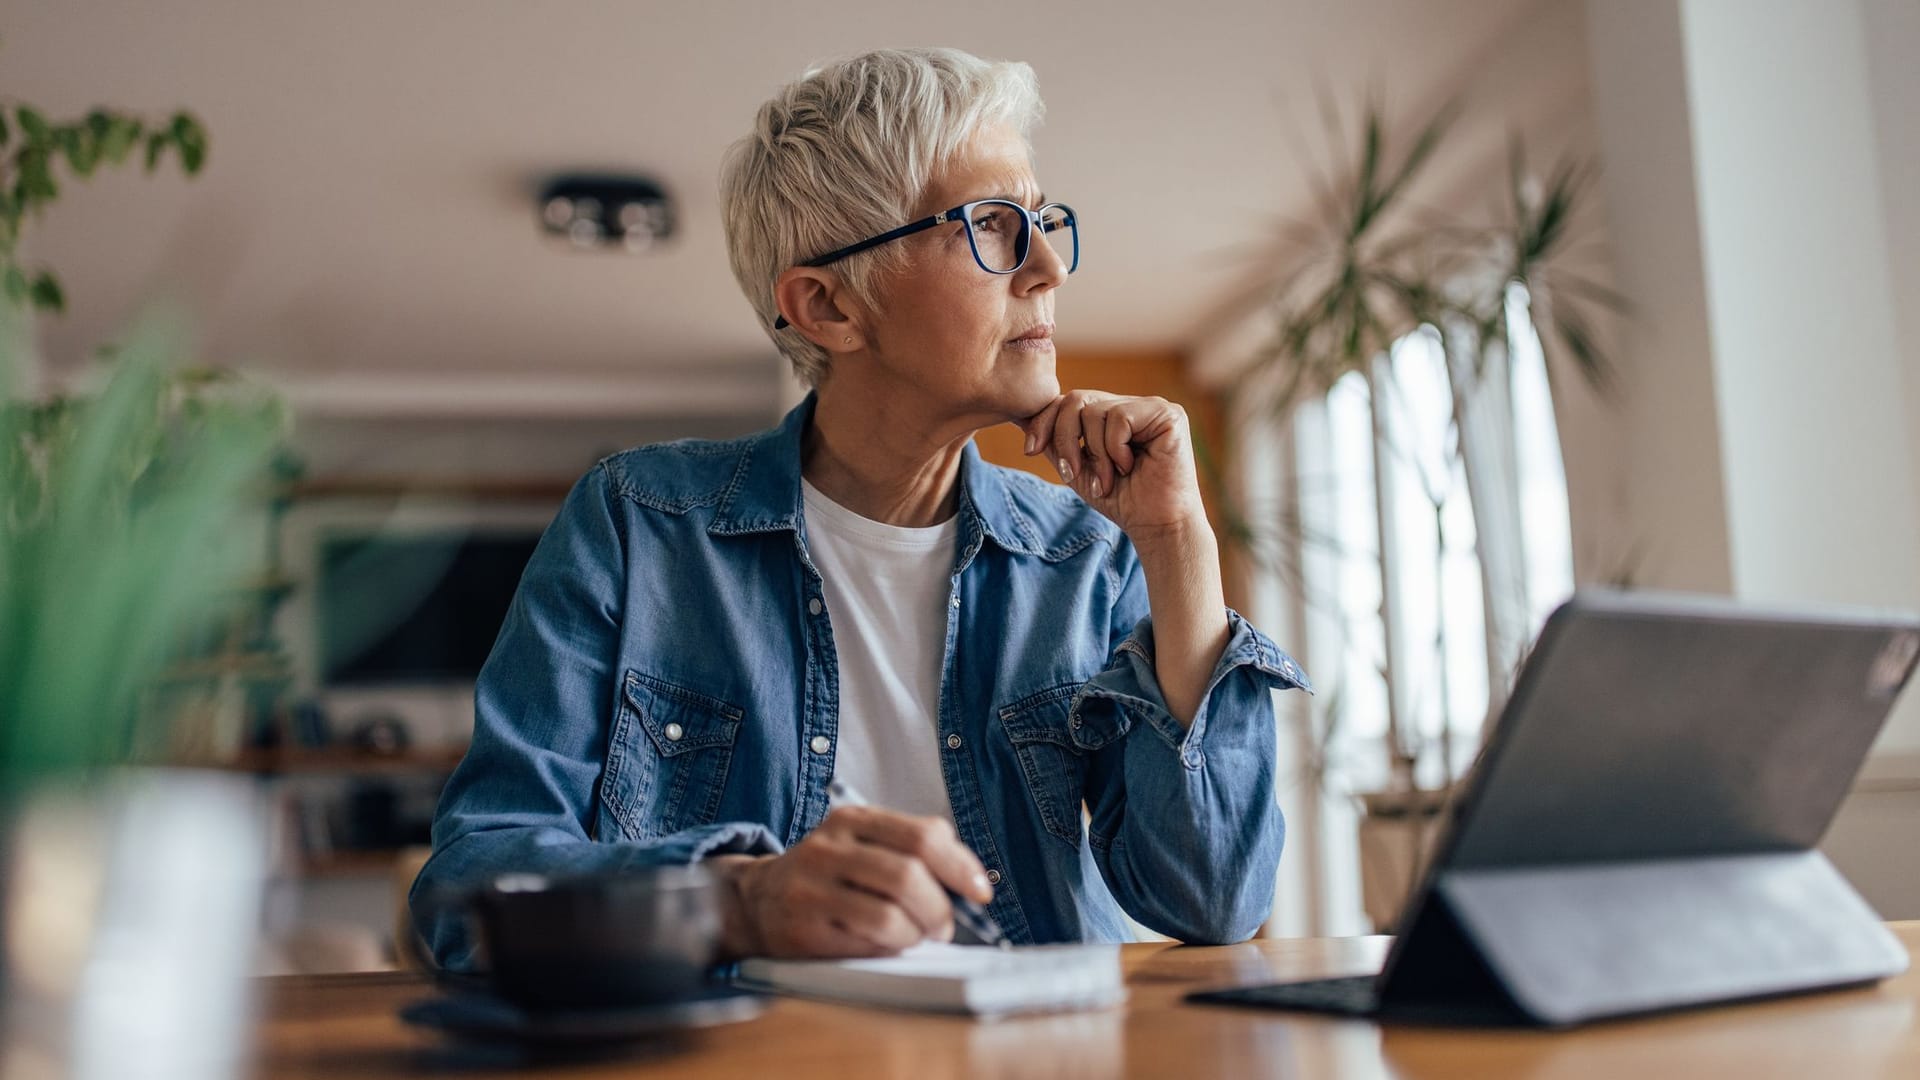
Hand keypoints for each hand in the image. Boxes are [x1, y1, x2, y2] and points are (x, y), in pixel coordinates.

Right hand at [707, 807, 993, 959]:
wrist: (756, 901)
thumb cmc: (828, 875)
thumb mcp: (862, 844)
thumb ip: (911, 850)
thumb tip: (971, 883)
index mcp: (852, 819)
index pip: (922, 836)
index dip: (960, 866)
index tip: (980, 891)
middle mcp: (829, 846)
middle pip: (909, 875)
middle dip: (940, 908)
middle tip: (944, 926)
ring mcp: (811, 887)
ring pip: (891, 913)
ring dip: (917, 932)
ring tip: (915, 936)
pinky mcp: (803, 927)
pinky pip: (866, 941)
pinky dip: (891, 947)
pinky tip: (887, 944)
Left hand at [1019, 390, 1208, 539]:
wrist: (1156, 526)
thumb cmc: (1122, 501)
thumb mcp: (1077, 468)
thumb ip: (1055, 441)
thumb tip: (1018, 417)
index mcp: (1112, 413)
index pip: (1069, 401)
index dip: (1044, 421)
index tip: (1030, 450)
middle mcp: (1132, 404)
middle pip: (1076, 400)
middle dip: (1064, 439)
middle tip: (1072, 474)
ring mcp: (1151, 406)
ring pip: (1095, 411)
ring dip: (1095, 454)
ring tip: (1108, 480)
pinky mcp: (1168, 414)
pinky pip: (1120, 417)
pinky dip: (1115, 449)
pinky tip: (1128, 467)